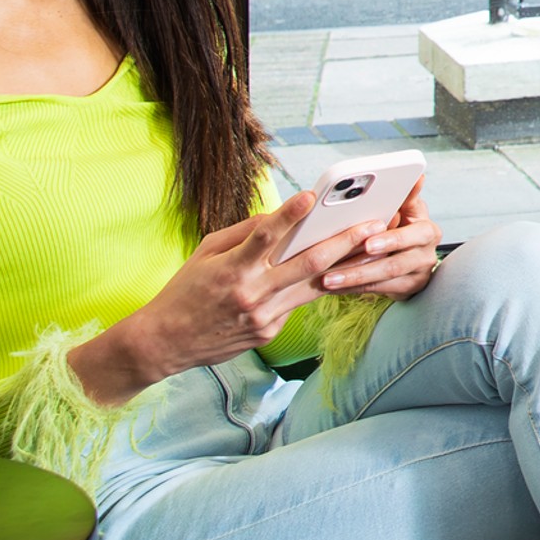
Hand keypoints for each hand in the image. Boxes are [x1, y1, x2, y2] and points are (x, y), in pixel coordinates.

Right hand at [69, 191, 374, 406]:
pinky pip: (297, 304)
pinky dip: (314, 286)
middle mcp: (252, 293)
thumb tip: (279, 217)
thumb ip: (244, 234)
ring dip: (346, 266)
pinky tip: (338, 272)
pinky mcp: (270, 332)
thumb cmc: (185, 291)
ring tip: (372, 247)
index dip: (288, 215)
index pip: (264, 236)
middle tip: (374, 224)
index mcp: (232, 269)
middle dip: (345, 242)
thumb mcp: (206, 253)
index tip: (311, 196)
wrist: (165, 343)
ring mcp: (264, 316)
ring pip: (314, 286)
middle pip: (308, 264)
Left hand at [320, 179, 441, 299]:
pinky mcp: (408, 289)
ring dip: (353, 279)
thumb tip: (418, 177)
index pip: (414, 234)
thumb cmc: (402, 226)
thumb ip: (405, 197)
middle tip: (337, 269)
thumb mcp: (406, 210)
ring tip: (327, 279)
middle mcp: (427, 254)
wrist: (413, 255)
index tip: (367, 242)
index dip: (391, 239)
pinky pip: (378, 290)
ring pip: (383, 279)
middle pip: (396, 263)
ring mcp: (418, 274)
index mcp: (427, 230)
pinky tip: (333, 287)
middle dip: (364, 266)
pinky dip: (353, 288)